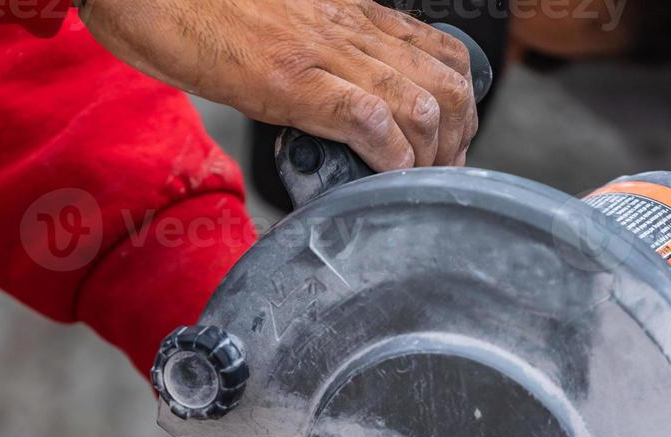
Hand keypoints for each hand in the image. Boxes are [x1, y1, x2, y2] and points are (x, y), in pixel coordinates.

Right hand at [77, 0, 477, 169]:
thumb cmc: (208, 10)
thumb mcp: (289, 27)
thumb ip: (328, 59)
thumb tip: (350, 109)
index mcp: (354, 17)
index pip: (443, 56)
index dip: (462, 110)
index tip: (448, 149)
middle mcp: (352, 30)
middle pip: (449, 85)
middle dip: (458, 142)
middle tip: (439, 177)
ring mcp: (326, 52)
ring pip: (422, 104)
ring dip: (428, 158)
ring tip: (413, 184)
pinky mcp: (294, 79)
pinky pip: (370, 119)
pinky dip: (388, 157)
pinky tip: (381, 176)